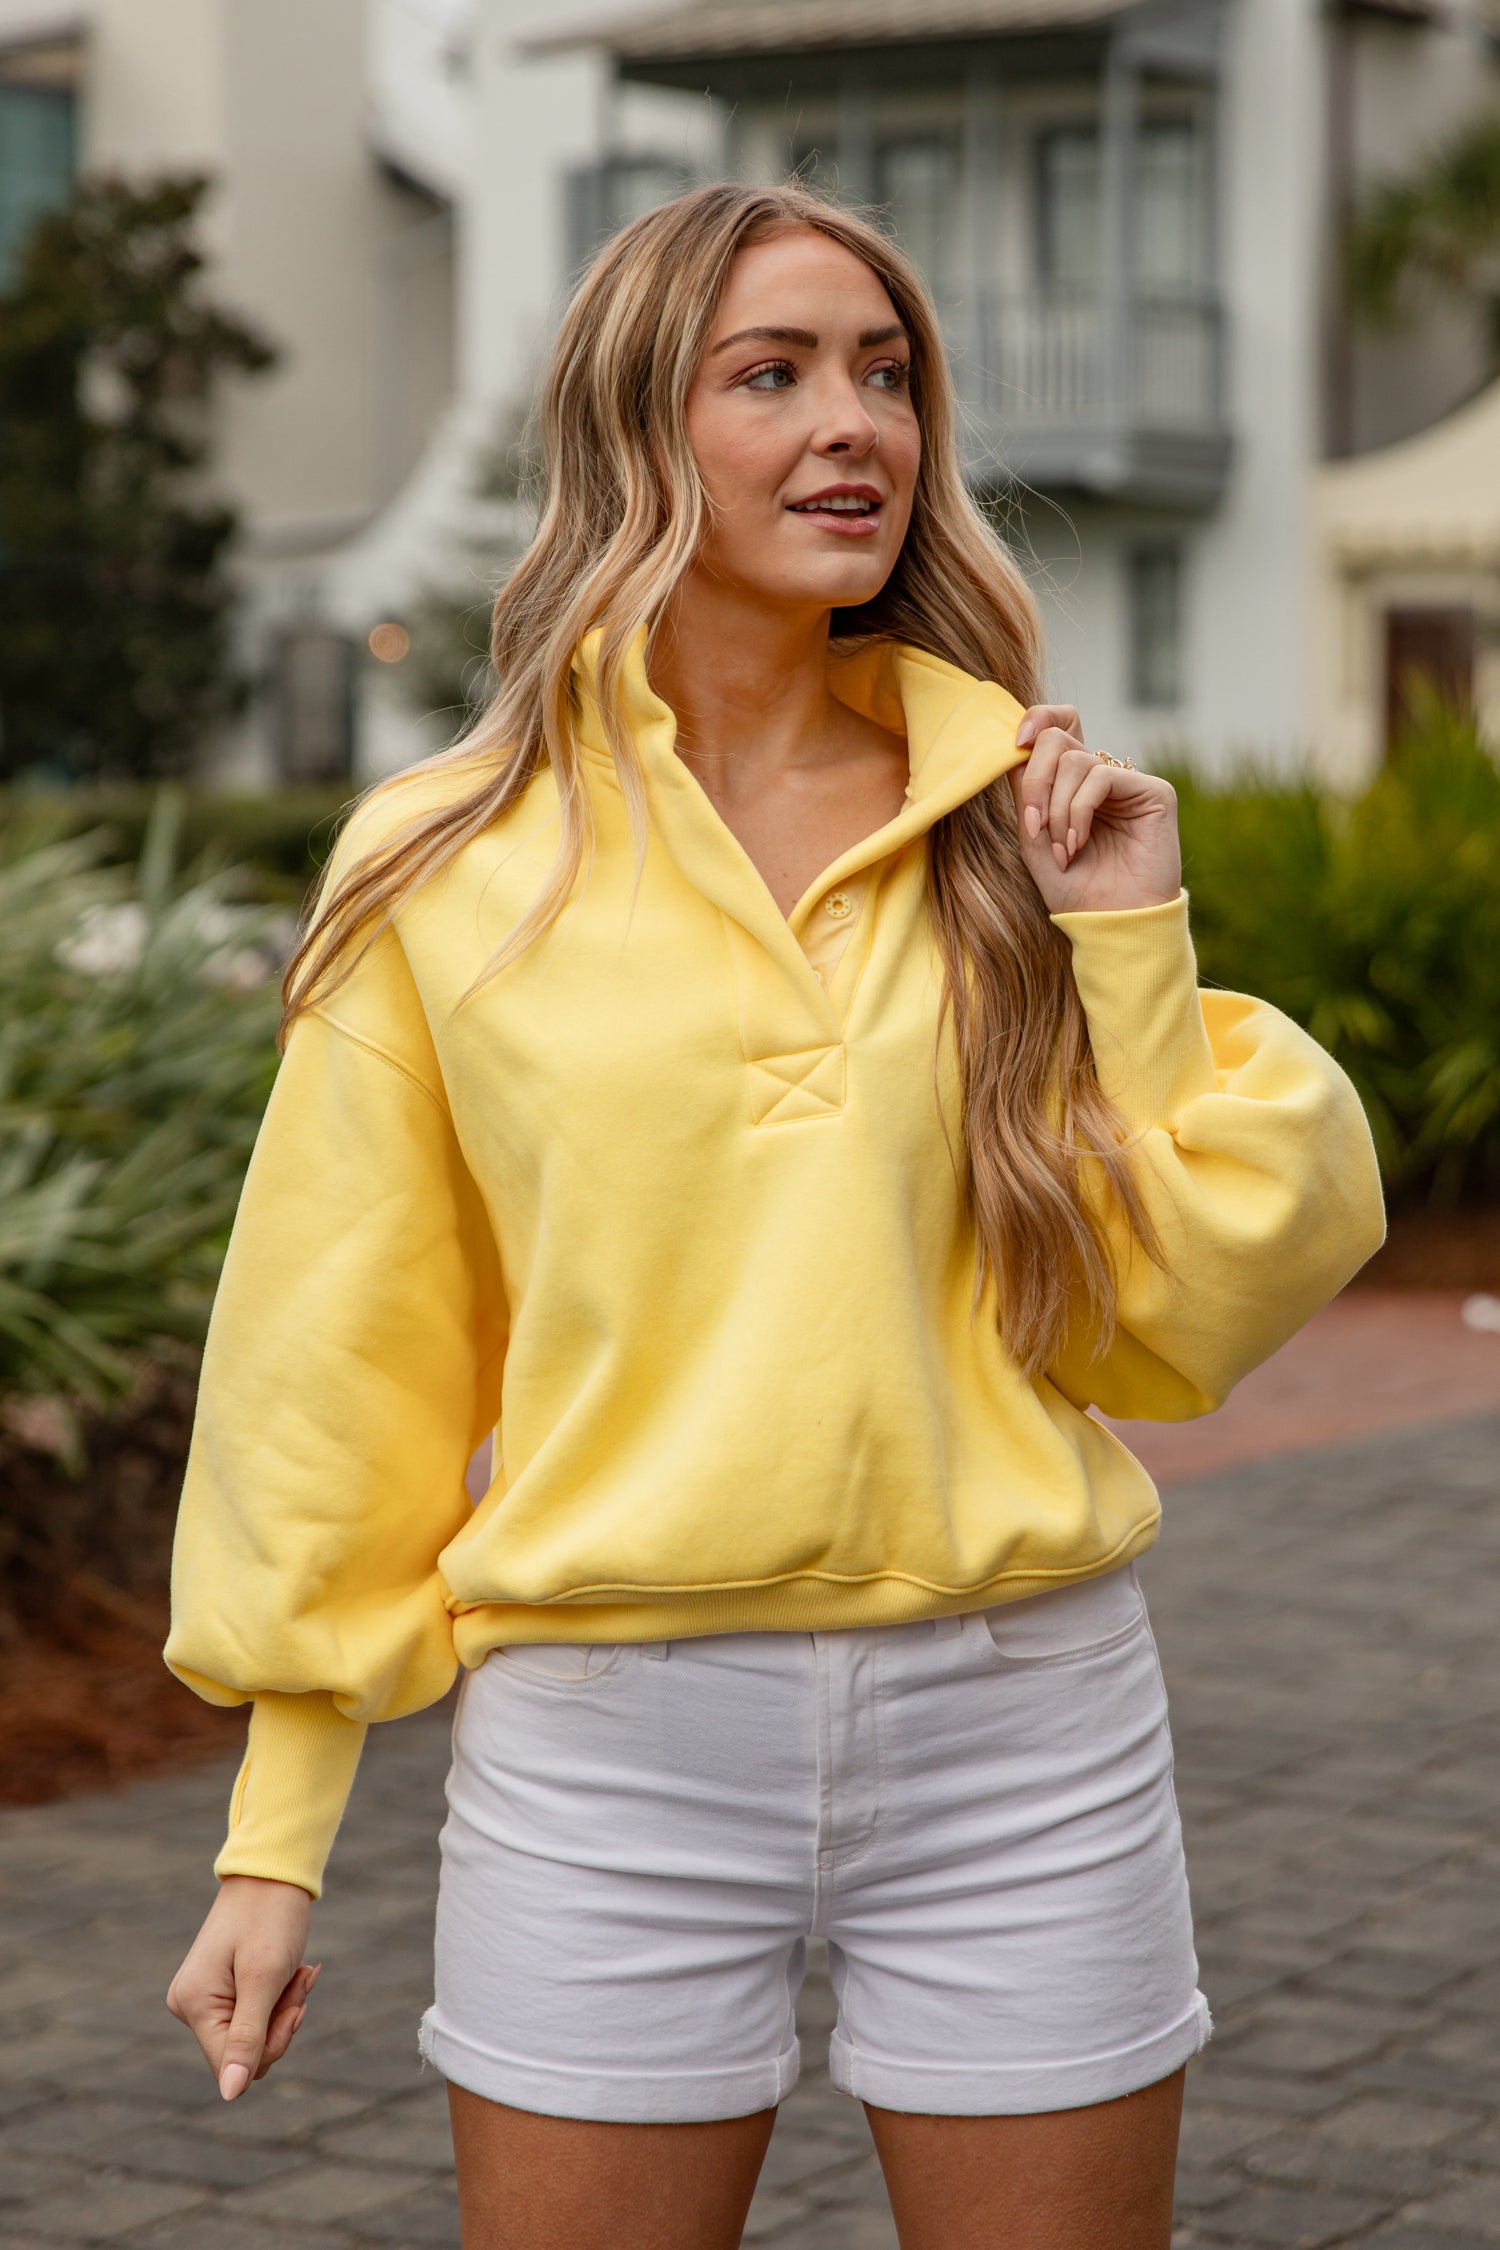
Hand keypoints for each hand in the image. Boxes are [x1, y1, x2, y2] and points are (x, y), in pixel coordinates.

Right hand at [167, 1874, 318, 2100]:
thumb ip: (248, 2038)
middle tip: (300, 1977)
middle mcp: (188, 2006)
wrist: (272, 1871)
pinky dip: (279, 1997)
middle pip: (245, 2054)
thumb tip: (231, 2095)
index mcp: (192, 2005)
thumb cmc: (270, 1917)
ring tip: (298, 1969)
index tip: (297, 2004)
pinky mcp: (219, 1990)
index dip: (273, 2044)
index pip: (233, 2065)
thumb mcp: (265, 1979)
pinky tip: (293, 1969)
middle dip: (282, 2021)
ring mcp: (203, 1998)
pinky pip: (254, 2016)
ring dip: (285, 2006)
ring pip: (254, 2036)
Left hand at [1008, 705, 1180, 914]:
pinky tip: (1078, 842)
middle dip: (1036, 780)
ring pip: (1075, 760)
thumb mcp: (1035, 842)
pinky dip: (1079, 810)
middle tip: (1035, 824)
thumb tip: (1016, 750)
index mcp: (1074, 785)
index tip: (1015, 741)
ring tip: (1063, 849)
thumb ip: (1025, 797)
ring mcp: (1129, 783)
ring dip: (1057, 809)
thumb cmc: (1075, 891)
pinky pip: (1100, 777)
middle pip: (1059, 739)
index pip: (1058, 728)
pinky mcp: (1154, 791)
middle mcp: (1102, 777)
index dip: (1037, 720)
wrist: (1112, 924)